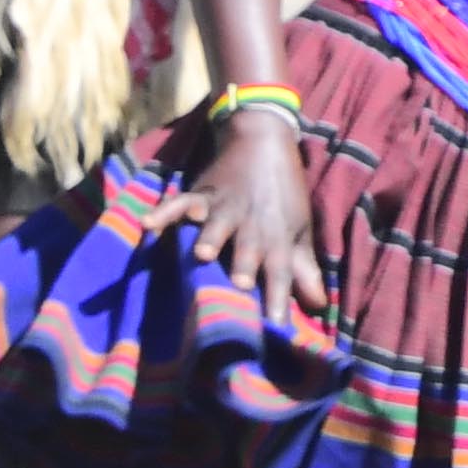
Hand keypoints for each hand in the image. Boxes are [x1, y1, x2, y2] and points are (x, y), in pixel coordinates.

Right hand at [161, 104, 326, 322]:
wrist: (265, 143)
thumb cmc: (284, 196)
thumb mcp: (298, 229)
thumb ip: (303, 268)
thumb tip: (318, 305)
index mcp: (277, 236)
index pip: (281, 271)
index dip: (280, 296)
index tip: (278, 324)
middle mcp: (252, 225)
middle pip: (249, 248)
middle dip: (246, 265)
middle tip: (242, 285)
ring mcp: (226, 208)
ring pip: (218, 225)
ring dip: (211, 238)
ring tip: (204, 254)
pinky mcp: (203, 193)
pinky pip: (182, 202)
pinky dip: (166, 210)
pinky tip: (148, 222)